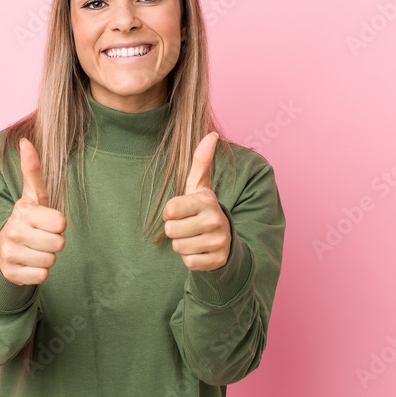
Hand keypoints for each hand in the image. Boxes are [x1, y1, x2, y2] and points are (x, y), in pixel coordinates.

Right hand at [0, 137, 65, 284]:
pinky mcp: (12, 273)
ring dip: (47, 257)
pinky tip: (29, 263)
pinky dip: (39, 272)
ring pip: (51, 260)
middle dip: (54, 242)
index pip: (61, 222)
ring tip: (34, 249)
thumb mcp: (32, 196)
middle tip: (41, 237)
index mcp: (23, 211)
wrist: (4, 249)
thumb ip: (33, 170)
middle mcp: (14, 231)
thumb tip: (25, 140)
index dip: (58, 224)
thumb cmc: (28, 219)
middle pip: (58, 243)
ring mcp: (11, 254)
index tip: (47, 221)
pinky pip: (42, 276)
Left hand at [162, 132, 230, 270]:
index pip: (170, 209)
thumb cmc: (203, 210)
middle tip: (188, 226)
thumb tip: (212, 134)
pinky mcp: (217, 261)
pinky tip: (201, 250)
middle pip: (171, 230)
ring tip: (195, 238)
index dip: (170, 212)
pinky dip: (191, 259)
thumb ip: (201, 161)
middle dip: (175, 230)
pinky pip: (188, 262)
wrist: (226, 240)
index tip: (180, 211)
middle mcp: (216, 220)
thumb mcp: (200, 187)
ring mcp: (218, 241)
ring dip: (183, 245)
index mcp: (207, 200)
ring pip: (178, 247)